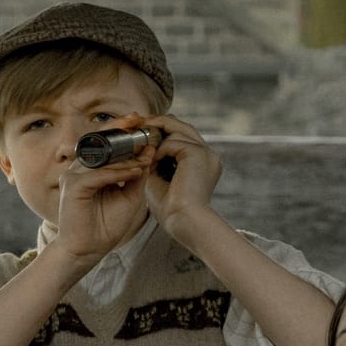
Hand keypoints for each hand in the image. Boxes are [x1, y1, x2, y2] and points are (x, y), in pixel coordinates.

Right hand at [49, 148, 150, 267]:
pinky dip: (118, 173)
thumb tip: (148, 151)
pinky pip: (98, 174)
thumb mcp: (130, 195)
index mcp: (90, 169)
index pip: (107, 145)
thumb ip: (137, 173)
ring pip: (103, 159)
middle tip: (149, 137)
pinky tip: (135, 173)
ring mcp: (73, 176)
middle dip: (126, 139)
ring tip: (146, 159)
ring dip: (127, 159)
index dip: (126, 136)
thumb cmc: (105, 225)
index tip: (150, 134)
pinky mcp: (73, 186)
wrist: (89, 250)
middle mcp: (79, 169)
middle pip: (103, 145)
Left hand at [142, 115, 223, 246]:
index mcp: (203, 163)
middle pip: (182, 127)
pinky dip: (159, 149)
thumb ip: (155, 161)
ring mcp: (205, 152)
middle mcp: (208, 155)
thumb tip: (143, 146)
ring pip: (178, 129)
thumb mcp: (160, 180)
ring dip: (156, 134)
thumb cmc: (171, 209)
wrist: (184, 221)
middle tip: (137, 125)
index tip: (142, 132)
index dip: (163, 132)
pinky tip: (151, 161)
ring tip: (139, 141)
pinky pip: (174, 141)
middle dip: (159, 124)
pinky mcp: (198, 154)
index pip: (183, 137)